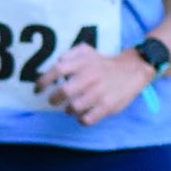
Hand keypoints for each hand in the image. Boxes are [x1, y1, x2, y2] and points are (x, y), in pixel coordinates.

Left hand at [36, 42, 158, 126]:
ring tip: (71, 108)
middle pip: (63, 92)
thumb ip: (70, 55)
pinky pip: (87, 119)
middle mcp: (89, 77)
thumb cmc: (103, 62)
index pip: (57, 70)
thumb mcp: (87, 50)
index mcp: (82, 63)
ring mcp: (99, 93)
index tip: (37, 90)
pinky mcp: (107, 106)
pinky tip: (83, 115)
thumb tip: (56, 63)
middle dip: (54, 99)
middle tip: (53, 101)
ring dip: (68, 110)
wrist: (132, 70)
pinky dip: (81, 119)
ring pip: (73, 108)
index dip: (44, 81)